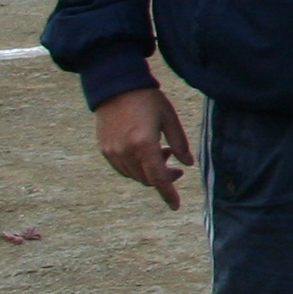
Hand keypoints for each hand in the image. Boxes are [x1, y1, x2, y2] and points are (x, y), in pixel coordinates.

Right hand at [95, 87, 192, 209]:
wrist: (115, 87)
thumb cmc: (148, 100)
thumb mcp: (170, 118)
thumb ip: (180, 143)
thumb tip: (188, 164)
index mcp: (144, 145)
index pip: (158, 178)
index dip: (168, 194)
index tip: (176, 206)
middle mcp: (125, 152)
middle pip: (147, 179)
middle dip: (164, 179)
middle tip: (176, 169)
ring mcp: (112, 152)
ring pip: (134, 175)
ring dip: (150, 172)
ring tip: (162, 153)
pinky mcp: (105, 149)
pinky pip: (123, 168)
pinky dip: (137, 168)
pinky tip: (146, 153)